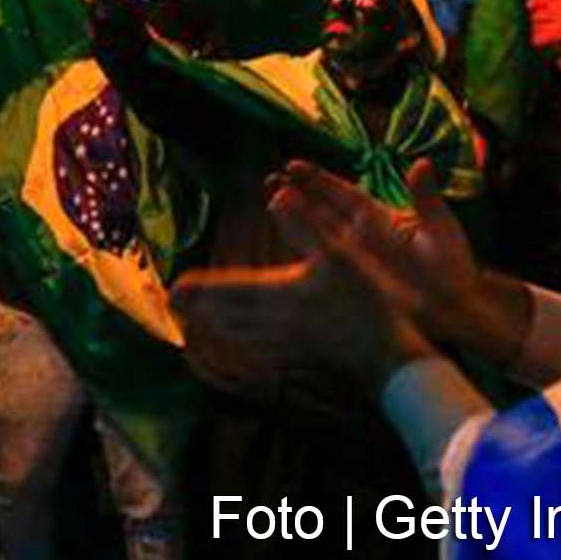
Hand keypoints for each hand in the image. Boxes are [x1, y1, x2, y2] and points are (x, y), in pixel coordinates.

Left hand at [171, 250, 429, 404]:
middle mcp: (272, 324)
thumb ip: (305, 226)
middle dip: (197, 310)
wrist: (387, 361)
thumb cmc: (366, 304)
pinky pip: (257, 354)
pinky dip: (239, 347)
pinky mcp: (299, 363)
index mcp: (278, 294)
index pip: (228, 290)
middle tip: (173, 304)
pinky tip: (241, 346)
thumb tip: (276, 197)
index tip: (173, 288)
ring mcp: (284, 348)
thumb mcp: (340, 255)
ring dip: (213, 328)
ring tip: (195, 323)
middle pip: (225, 317)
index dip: (199, 289)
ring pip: (238, 337)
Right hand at [268, 160, 510, 355]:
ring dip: (296, 221)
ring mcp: (356, 260)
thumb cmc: (453, 267)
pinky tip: (288, 245)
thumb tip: (422, 163)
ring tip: (273, 202)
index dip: (320, 180)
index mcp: (381, 217)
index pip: (344, 193)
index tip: (294, 166)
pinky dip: (306, 256)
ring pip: (319, 236)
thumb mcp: (441, 229)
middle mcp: (362, 236)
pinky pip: (325, 267)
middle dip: (299, 195)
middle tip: (273, 180)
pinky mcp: (355, 282)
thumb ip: (426, 198)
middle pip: (324, 210)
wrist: (457, 309)